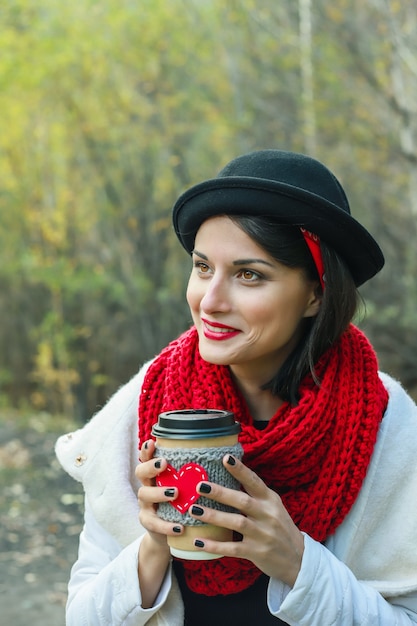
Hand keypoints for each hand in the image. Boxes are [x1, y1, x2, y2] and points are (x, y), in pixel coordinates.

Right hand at [136, 440, 180, 607]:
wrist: (171, 534)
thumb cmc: (184, 503)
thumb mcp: (187, 487)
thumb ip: (196, 475)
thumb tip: (225, 456)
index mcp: (157, 474)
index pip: (148, 458)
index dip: (148, 450)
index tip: (153, 442)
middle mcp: (148, 486)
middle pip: (140, 472)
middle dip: (151, 466)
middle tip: (164, 464)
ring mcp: (146, 505)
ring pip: (144, 495)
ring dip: (159, 493)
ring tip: (175, 493)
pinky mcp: (148, 523)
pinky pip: (154, 523)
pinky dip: (166, 525)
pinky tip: (180, 527)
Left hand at [190, 454, 303, 586]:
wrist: (299, 559)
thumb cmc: (280, 528)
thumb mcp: (273, 507)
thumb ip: (255, 494)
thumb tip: (229, 475)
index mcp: (271, 500)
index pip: (254, 481)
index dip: (240, 470)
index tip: (225, 458)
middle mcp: (268, 515)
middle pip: (243, 501)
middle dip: (220, 493)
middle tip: (200, 486)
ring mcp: (263, 535)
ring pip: (236, 523)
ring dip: (214, 516)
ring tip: (194, 510)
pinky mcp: (257, 553)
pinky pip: (232, 548)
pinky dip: (215, 545)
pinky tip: (198, 540)